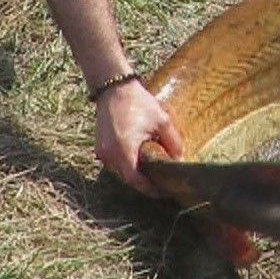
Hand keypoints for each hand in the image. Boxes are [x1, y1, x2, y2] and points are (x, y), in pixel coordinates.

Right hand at [94, 79, 184, 196]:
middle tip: (162, 183)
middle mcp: (110, 154)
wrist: (114, 87)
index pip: (136, 181)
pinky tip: (139, 158)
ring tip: (152, 171)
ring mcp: (102, 151)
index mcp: (124, 150)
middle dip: (144, 182)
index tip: (164, 191)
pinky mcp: (100, 146)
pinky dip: (126, 163)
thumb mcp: (161, 121)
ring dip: (135, 173)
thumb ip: (173, 142)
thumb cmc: (138, 102)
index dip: (150, 189)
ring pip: (120, 172)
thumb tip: (179, 159)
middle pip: (128, 179)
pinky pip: (114, 162)